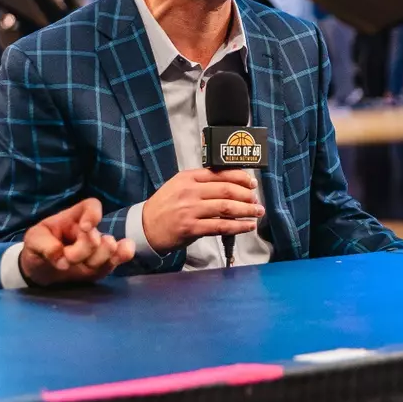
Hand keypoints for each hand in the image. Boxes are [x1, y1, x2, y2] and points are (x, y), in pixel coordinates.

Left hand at [18, 198, 134, 286]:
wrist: (41, 270)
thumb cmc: (38, 248)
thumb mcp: (33, 241)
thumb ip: (44, 245)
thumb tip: (61, 257)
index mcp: (73, 218)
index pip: (91, 206)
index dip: (92, 215)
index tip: (85, 227)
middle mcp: (90, 231)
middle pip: (97, 237)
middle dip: (82, 251)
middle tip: (67, 259)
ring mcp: (98, 249)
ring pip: (108, 250)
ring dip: (92, 261)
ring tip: (77, 265)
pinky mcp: (103, 265)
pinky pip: (118, 259)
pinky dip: (121, 257)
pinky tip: (122, 254)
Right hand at [140, 168, 262, 253]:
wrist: (145, 226)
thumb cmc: (164, 207)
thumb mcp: (178, 185)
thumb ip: (200, 181)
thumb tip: (229, 182)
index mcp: (188, 177)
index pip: (220, 173)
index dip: (240, 177)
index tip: (252, 183)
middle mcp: (190, 191)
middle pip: (227, 190)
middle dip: (247, 195)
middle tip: (256, 200)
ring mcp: (190, 210)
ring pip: (226, 208)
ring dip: (246, 210)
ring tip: (257, 212)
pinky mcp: (191, 228)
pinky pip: (221, 226)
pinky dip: (238, 226)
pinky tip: (247, 226)